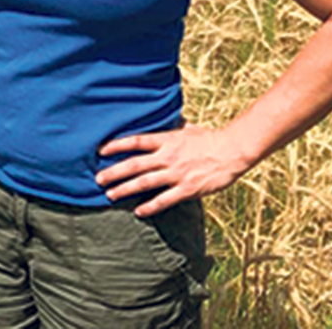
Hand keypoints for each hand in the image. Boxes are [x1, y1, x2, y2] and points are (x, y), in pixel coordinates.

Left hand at [95, 124, 253, 216]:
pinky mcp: (188, 188)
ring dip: (125, 189)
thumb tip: (165, 119)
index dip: (117, 145)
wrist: (233, 150)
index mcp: (167, 140)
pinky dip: (150, 206)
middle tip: (98, 179)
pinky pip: (165, 199)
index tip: (101, 151)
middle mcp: (168, 156)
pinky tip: (138, 211)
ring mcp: (177, 173)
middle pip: (134, 164)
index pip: (136, 142)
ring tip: (110, 195)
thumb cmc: (210, 138)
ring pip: (145, 182)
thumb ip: (172, 128)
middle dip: (114, 172)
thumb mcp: (188, 128)